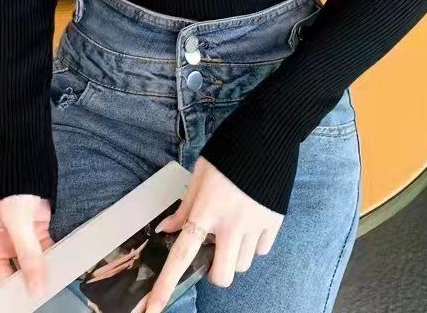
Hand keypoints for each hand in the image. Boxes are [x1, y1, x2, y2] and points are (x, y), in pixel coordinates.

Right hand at [0, 194, 53, 312]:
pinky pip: (40, 253)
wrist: (28, 162)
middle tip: (16, 307)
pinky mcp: (33, 233)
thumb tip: (36, 286)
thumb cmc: (10, 185)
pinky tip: (56, 273)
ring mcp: (14, 240)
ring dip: (32, 279)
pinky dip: (48, 262)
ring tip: (39, 295)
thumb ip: (27, 253)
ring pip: (22, 268)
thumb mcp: (15, 220)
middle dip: (7, 295)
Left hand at [130, 157, 283, 312]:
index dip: (164, 287)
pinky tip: (252, 221)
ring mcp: (255, 225)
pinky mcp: (274, 221)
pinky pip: (262, 250)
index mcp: (206, 210)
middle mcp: (230, 223)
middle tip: (213, 252)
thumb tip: (169, 230)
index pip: (182, 256)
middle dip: (215, 272)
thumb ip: (185, 206)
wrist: (268, 132)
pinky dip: (255, 243)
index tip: (151, 312)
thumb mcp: (200, 174)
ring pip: (242, 265)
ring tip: (234, 228)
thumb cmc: (229, 149)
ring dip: (234, 255)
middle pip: (221, 275)